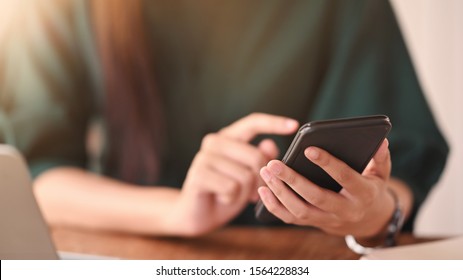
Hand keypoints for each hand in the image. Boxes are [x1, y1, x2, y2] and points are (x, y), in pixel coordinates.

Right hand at [171, 113, 298, 235]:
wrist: (199, 214)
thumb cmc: (227, 192)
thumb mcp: (249, 175)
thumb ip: (260, 158)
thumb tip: (270, 145)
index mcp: (228, 137)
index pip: (253, 122)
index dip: (274, 123)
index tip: (295, 125)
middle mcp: (214, 141)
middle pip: (256, 156)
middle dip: (260, 179)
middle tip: (253, 191)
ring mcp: (204, 157)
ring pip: (245, 175)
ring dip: (245, 192)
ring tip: (233, 194)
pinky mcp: (198, 174)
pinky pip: (232, 188)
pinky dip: (233, 198)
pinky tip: (223, 198)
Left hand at [258, 139, 395, 237]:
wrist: (366, 221)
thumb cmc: (370, 188)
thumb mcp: (381, 174)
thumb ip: (380, 158)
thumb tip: (380, 140)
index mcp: (363, 194)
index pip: (344, 177)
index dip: (327, 163)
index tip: (309, 149)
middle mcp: (345, 211)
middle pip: (316, 197)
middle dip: (293, 180)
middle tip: (274, 163)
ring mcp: (327, 220)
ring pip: (300, 210)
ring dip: (279, 192)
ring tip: (265, 172)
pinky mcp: (313, 224)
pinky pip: (291, 219)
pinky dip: (274, 206)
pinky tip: (263, 190)